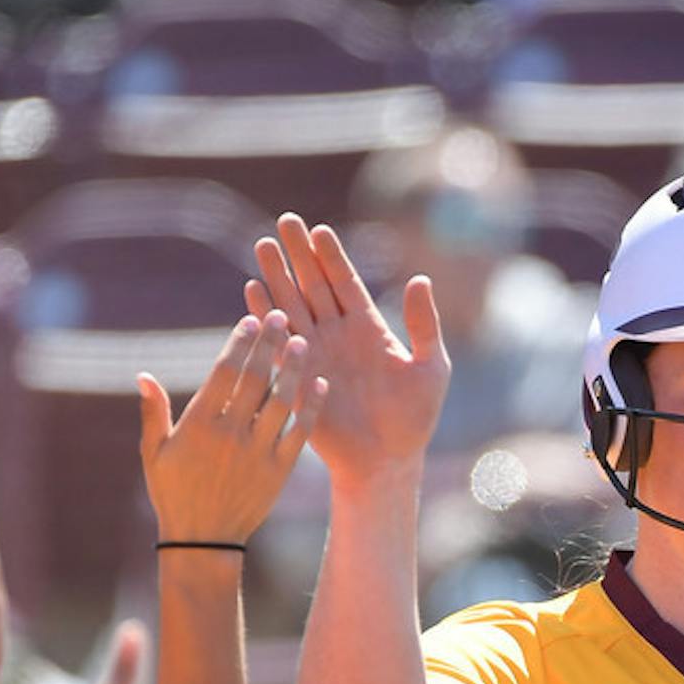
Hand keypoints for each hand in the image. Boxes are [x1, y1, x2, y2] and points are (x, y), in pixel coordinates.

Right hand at [138, 311, 326, 546]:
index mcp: (199, 425)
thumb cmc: (173, 493)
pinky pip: (299, 432)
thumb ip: (153, 412)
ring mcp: (257, 452)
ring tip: (303, 343)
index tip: (251, 321)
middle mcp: (230, 434)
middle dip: (270, 345)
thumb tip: (142, 375)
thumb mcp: (154, 453)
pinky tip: (320, 384)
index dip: (239, 344)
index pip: (224, 373)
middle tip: (283, 318)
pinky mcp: (279, 471)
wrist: (204, 541)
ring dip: (294, 369)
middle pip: (256, 379)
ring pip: (281, 401)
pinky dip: (311, 407)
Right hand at [246, 213, 449, 488]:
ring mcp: (315, 355)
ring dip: (277, 277)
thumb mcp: (430, 368)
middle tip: (284, 221)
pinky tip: (253, 292)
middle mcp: (338, 335)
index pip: (346, 283)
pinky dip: (266, 318)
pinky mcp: (297, 378)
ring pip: (293, 306)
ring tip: (262, 246)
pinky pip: (279, 343)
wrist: (386, 462)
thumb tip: (420, 278)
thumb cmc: (414, 419)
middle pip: (314, 285)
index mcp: (369, 329)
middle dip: (299, 254)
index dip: (333, 257)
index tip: (319, 229)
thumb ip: (425, 325)